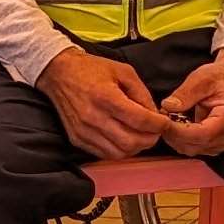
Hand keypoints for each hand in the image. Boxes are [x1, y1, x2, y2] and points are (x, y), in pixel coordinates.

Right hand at [42, 46, 168, 160]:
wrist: (58, 73)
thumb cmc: (90, 69)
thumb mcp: (123, 71)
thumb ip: (142, 93)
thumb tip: (155, 114)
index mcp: (106, 97)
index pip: (140, 120)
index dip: (158, 124)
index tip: (165, 122)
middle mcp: (94, 117)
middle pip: (131, 142)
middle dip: (150, 139)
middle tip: (155, 131)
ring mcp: (84, 131)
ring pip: (119, 152)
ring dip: (135, 147)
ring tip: (141, 135)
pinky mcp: (78, 139)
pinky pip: (105, 154)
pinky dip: (119, 150)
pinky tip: (124, 138)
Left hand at [155, 49, 223, 159]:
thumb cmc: (217, 79)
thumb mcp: (201, 79)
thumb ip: (185, 93)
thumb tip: (168, 107)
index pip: (202, 134)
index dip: (179, 131)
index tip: (162, 122)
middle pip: (195, 145)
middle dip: (173, 134)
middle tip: (160, 118)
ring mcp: (223, 143)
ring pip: (191, 149)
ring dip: (175, 137)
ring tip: (167, 119)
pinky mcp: (214, 146)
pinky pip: (193, 148)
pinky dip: (180, 139)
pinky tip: (175, 125)